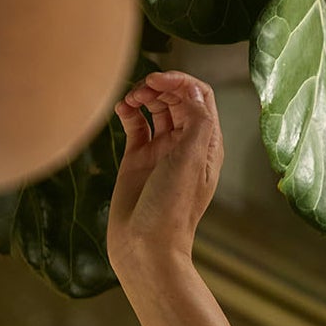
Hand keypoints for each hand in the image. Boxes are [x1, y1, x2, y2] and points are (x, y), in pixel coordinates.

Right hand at [109, 72, 223, 279]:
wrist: (146, 246)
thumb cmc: (172, 209)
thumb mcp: (190, 161)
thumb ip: (196, 121)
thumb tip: (193, 89)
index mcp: (205, 146)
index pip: (200, 97)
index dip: (181, 81)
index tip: (158, 79)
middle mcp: (185, 146)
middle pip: (177, 98)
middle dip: (160, 85)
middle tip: (142, 87)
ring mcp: (161, 151)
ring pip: (155, 107)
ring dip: (143, 95)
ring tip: (129, 98)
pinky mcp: (138, 159)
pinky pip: (135, 124)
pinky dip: (128, 111)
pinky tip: (121, 109)